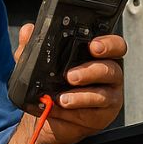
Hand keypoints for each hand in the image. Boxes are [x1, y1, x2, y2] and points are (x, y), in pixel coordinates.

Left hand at [13, 23, 124, 143]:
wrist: (47, 113)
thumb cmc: (51, 83)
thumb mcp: (38, 63)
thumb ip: (33, 46)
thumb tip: (28, 30)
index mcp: (96, 56)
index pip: (113, 45)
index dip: (108, 44)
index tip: (94, 46)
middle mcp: (107, 73)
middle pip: (112, 68)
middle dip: (92, 71)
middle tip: (71, 76)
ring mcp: (108, 94)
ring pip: (104, 92)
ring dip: (82, 96)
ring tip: (62, 98)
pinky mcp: (104, 113)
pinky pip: (94, 111)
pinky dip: (76, 109)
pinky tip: (62, 107)